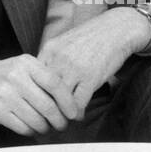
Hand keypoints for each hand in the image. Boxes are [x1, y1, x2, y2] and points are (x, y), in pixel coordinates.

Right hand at [0, 55, 80, 135]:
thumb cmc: (6, 74)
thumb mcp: (24, 66)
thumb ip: (45, 78)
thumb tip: (72, 101)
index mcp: (26, 63)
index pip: (54, 83)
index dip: (68, 101)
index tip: (74, 113)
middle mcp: (15, 78)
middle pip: (47, 105)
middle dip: (60, 120)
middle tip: (63, 124)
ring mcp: (5, 95)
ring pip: (36, 119)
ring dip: (46, 128)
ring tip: (49, 127)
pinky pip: (23, 127)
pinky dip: (32, 131)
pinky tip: (34, 128)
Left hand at [36, 9, 150, 116]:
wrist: (116, 29)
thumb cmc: (91, 38)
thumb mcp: (65, 43)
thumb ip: (52, 60)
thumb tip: (41, 82)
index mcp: (49, 49)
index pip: (33, 78)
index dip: (35, 96)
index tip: (38, 107)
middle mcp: (58, 59)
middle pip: (43, 91)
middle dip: (45, 109)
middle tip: (48, 120)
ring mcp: (74, 68)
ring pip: (59, 100)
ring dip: (61, 115)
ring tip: (63, 121)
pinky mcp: (90, 77)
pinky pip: (78, 103)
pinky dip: (77, 113)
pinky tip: (78, 116)